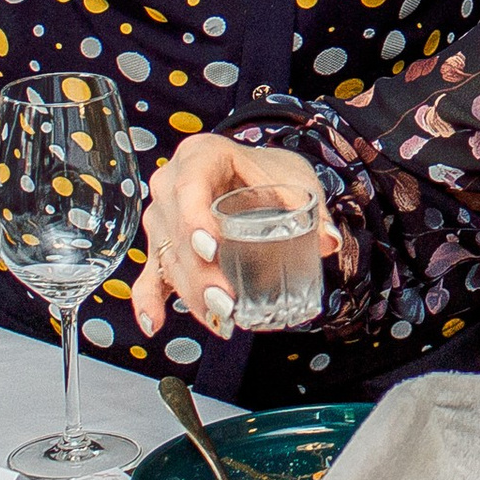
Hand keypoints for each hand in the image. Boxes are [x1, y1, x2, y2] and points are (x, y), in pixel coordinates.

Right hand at [131, 136, 342, 338]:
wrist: (252, 171)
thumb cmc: (268, 170)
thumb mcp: (292, 179)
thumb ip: (311, 208)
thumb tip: (330, 241)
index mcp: (200, 155)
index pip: (189, 186)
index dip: (194, 218)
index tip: (211, 249)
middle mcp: (171, 184)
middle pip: (177, 231)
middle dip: (200, 272)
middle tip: (226, 300)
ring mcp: (162, 217)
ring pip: (168, 258)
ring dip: (191, 292)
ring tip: (220, 317)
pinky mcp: (161, 246)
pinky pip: (149, 273)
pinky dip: (149, 300)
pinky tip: (155, 323)